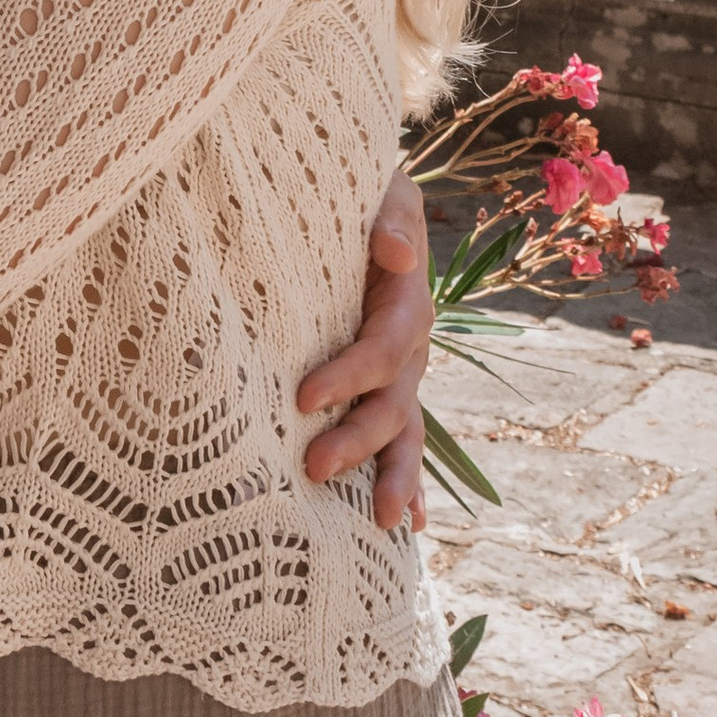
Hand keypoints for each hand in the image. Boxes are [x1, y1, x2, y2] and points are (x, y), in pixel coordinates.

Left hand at [299, 169, 433, 532]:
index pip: (384, 349)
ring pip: (406, 432)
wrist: (357, 202)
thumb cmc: (356, 192)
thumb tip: (395, 253)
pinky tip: (413, 526)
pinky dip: (411, 483)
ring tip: (384, 521)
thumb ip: (391, 217)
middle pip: (395, 403)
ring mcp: (401, 375)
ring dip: (394, 476)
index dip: (350, 375)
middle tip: (314, 467)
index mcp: (406, 303)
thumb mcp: (382, 190)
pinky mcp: (384, 389)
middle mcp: (410, 348)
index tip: (303, 397)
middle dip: (359, 440)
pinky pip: (403, 440)